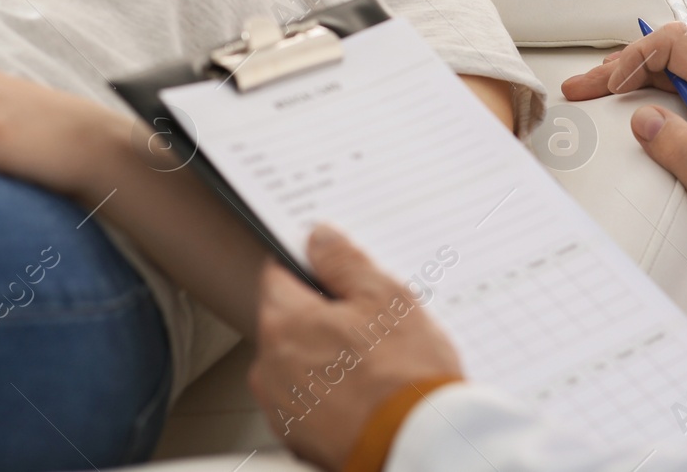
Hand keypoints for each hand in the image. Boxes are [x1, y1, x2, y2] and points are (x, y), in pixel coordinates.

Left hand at [248, 226, 463, 471]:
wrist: (417, 446)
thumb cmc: (403, 377)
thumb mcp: (384, 297)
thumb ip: (343, 262)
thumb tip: (318, 239)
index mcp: (283, 324)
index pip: (277, 273)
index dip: (307, 264)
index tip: (330, 267)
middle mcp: (269, 367)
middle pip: (290, 320)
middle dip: (323, 315)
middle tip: (370, 321)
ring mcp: (282, 407)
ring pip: (298, 361)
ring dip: (326, 355)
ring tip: (374, 363)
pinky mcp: (298, 437)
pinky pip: (308, 398)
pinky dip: (329, 392)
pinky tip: (366, 393)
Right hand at [561, 21, 686, 274]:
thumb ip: (678, 150)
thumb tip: (642, 119)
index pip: (675, 44)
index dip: (633, 58)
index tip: (607, 86)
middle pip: (675, 49)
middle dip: (624, 64)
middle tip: (587, 88)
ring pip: (686, 60)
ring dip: (642, 70)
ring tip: (607, 88)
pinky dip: (664, 81)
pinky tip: (649, 99)